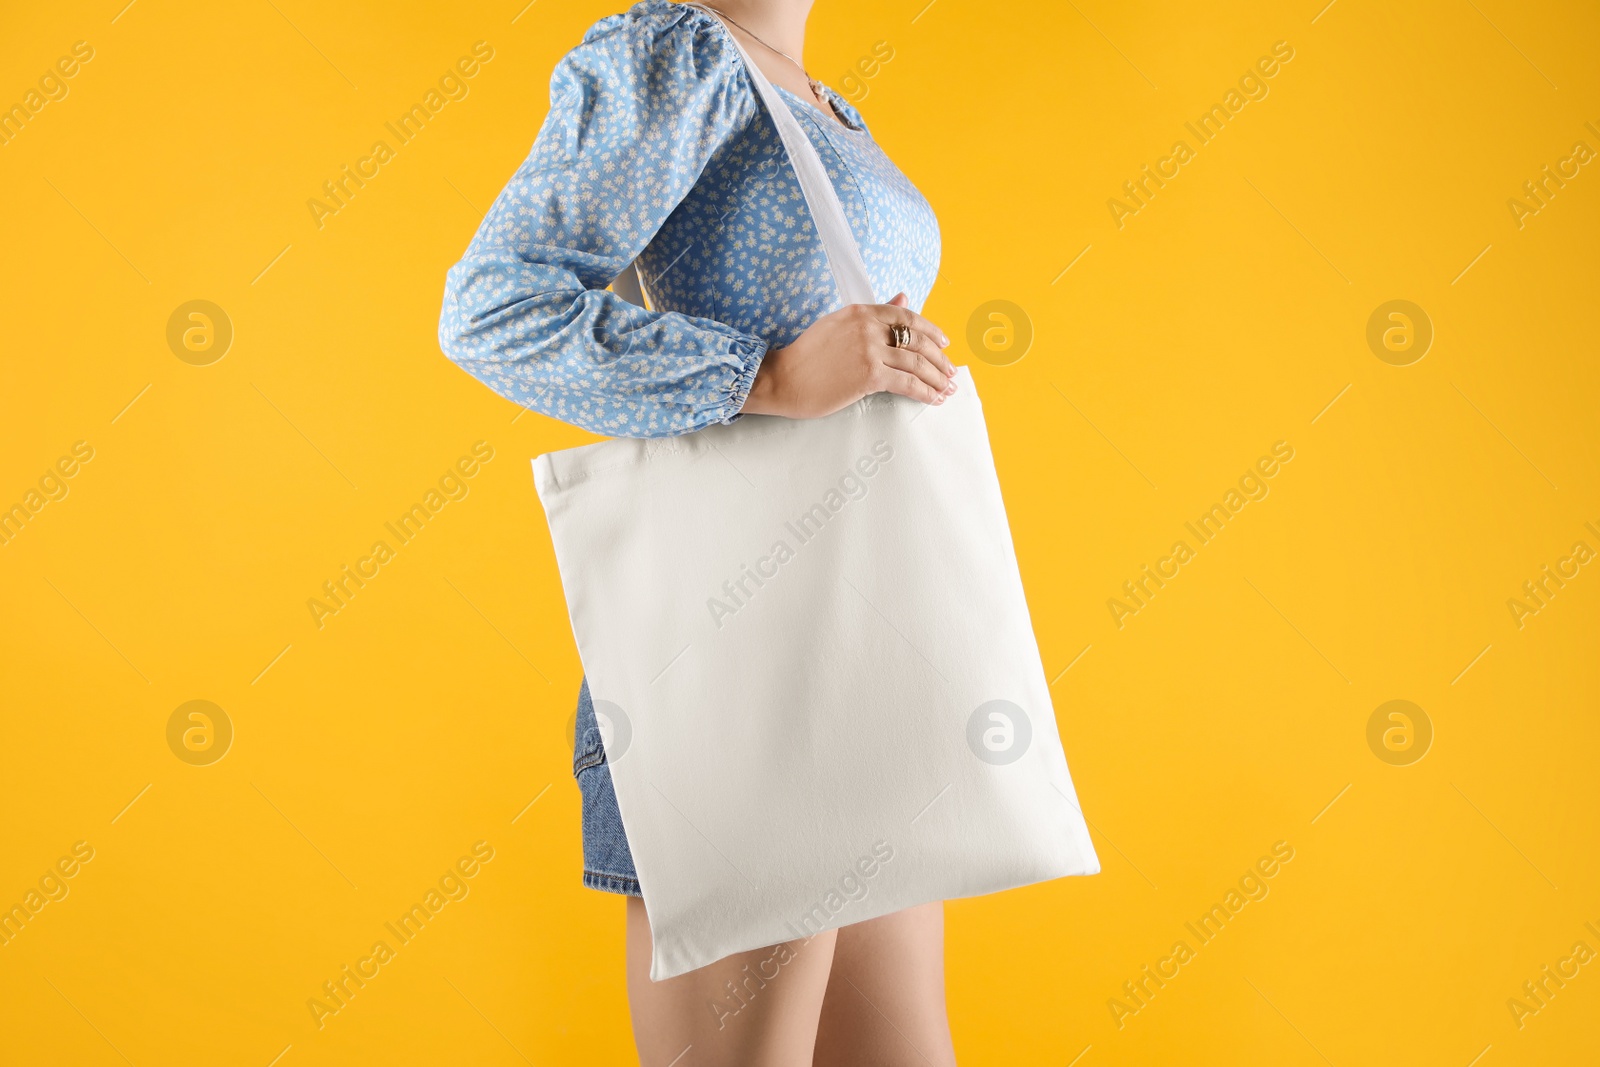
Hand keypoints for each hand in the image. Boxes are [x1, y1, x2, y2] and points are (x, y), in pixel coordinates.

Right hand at [740, 293, 957, 418]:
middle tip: (950, 372)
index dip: (931, 330)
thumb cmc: (806, 357)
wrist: (783, 379)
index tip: (943, 344)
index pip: (907, 316)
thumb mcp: (838, 325)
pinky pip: (907, 383)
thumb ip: (872, 314)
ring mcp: (869, 350)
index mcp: (860, 311)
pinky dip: (925, 392)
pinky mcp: (869, 375)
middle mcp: (867, 326)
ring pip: (916, 362)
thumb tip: (903, 297)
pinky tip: (933, 399)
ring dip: (937, 378)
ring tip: (947, 389)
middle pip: (917, 340)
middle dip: (939, 359)